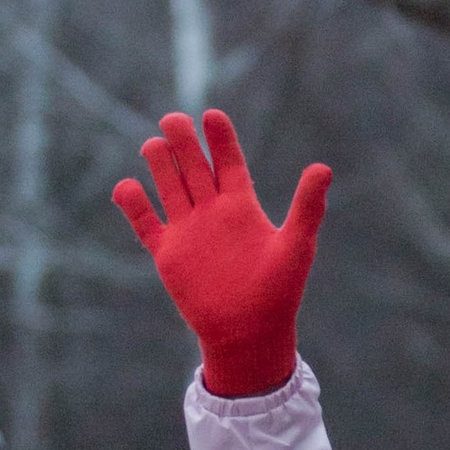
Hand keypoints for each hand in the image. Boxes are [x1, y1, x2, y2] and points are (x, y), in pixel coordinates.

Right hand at [113, 108, 330, 397]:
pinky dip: (134, 205)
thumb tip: (323, 168)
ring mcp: (188, 230)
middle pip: (193, 167)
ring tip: (154, 145)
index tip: (212, 115)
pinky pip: (146, 224)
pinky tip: (126, 186)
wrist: (248, 333)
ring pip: (169, 187)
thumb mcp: (297, 245)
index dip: (220, 138)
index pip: (228, 162)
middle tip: (174, 119)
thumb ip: (308, 206)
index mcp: (242, 206)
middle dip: (183, 142)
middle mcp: (212, 212)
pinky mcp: (168, 254)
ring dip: (160, 165)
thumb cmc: (279, 292)